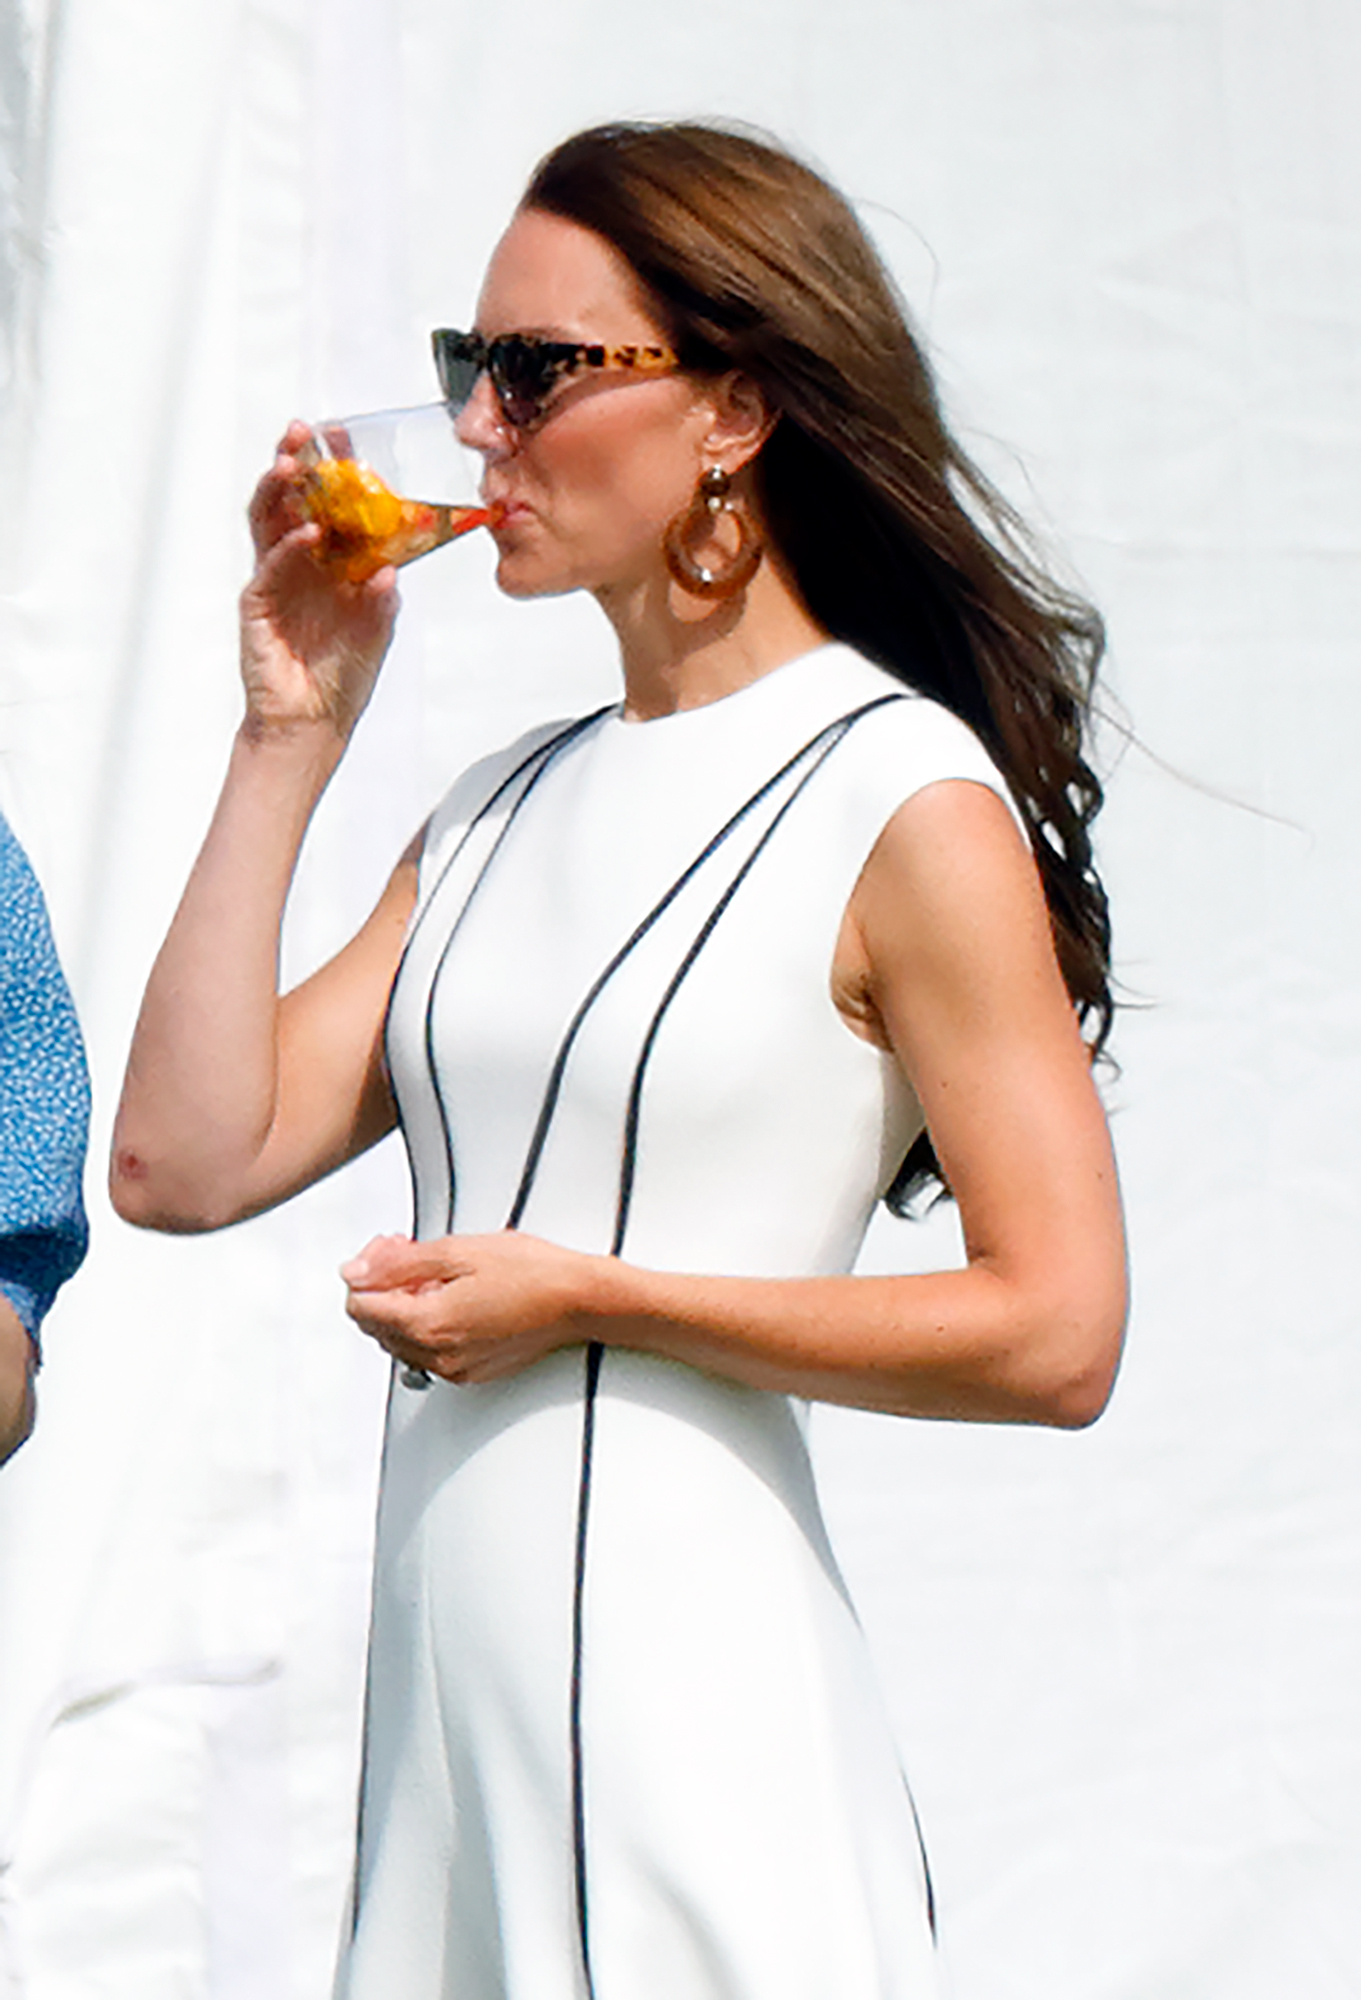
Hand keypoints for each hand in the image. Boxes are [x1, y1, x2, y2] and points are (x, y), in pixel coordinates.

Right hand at [240, 423, 398, 739]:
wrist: (313, 721)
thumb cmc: (342, 676)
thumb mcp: (378, 629)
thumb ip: (383, 598)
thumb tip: (391, 567)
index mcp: (330, 560)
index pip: (328, 503)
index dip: (333, 470)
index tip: (342, 437)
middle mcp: (300, 562)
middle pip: (291, 499)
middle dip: (296, 462)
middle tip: (303, 433)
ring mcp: (276, 578)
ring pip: (269, 520)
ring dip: (279, 490)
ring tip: (293, 464)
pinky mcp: (258, 602)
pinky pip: (271, 565)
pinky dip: (289, 546)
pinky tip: (308, 533)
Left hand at [341, 1232, 597, 1383]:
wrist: (578, 1300)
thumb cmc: (530, 1271)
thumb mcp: (457, 1251)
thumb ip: (397, 1263)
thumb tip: (354, 1272)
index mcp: (428, 1324)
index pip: (361, 1308)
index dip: (367, 1272)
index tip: (389, 1250)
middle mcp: (436, 1355)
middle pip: (376, 1325)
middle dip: (385, 1287)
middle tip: (412, 1253)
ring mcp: (454, 1368)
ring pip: (400, 1339)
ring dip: (405, 1306)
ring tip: (439, 1274)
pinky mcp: (471, 1372)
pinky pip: (428, 1351)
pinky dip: (429, 1323)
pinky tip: (455, 1297)